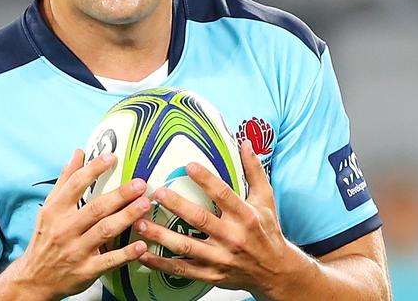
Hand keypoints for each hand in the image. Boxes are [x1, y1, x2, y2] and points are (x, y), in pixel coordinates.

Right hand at [13, 149, 151, 299]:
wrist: (34, 279)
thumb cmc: (46, 238)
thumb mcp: (50, 207)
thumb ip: (66, 179)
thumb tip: (79, 152)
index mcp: (56, 211)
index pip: (76, 185)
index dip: (94, 169)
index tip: (112, 157)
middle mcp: (66, 229)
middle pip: (96, 208)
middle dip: (120, 195)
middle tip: (140, 184)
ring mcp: (76, 251)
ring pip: (105, 231)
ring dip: (126, 217)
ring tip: (144, 205)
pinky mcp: (86, 271)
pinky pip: (109, 261)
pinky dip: (126, 253)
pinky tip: (141, 245)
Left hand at [133, 140, 306, 298]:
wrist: (276, 272)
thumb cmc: (267, 231)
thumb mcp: (265, 199)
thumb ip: (254, 170)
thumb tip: (247, 143)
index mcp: (245, 216)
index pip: (223, 194)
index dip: (206, 180)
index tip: (188, 166)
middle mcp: (232, 237)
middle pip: (200, 219)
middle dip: (177, 205)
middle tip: (157, 193)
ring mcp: (220, 258)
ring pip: (186, 246)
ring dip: (161, 236)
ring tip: (141, 223)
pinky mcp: (210, 274)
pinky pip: (182, 270)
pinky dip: (160, 264)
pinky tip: (143, 254)